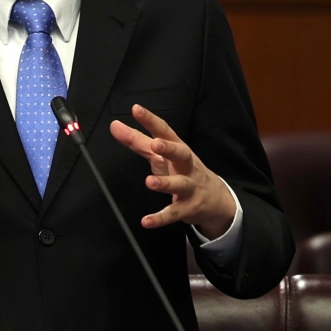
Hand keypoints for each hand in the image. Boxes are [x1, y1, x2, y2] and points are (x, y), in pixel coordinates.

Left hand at [109, 105, 234, 239]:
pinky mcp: (188, 208)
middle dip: (170, 148)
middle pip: (182, 154)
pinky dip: (161, 218)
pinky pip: (174, 213)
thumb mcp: (161, 155)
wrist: (216, 200)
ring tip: (150, 182)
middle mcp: (187, 166)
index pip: (165, 131)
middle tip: (155, 144)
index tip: (136, 109)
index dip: (151, 120)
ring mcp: (190, 187)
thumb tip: (114, 126)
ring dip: (166, 183)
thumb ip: (137, 141)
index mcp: (178, 150)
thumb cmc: (183, 171)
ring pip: (180, 184)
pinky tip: (146, 221)